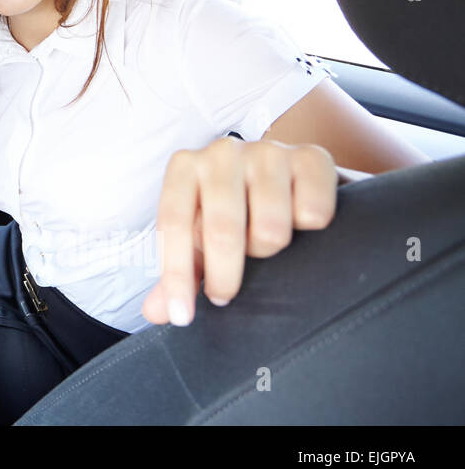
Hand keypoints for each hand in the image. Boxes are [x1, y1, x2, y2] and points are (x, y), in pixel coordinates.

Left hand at [141, 138, 336, 326]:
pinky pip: (313, 215)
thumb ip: (182, 271)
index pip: (173, 223)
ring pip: (271, 230)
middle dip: (225, 275)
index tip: (183, 316)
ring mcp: (269, 151)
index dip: (176, 274)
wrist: (292, 176)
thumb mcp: (202, 236)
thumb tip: (155, 312)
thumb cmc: (236, 211)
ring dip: (271, 249)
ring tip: (267, 240)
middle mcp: (222, 152)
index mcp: (185, 167)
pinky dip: (308, 229)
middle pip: (222, 230)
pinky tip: (300, 220)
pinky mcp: (313, 157)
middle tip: (227, 296)